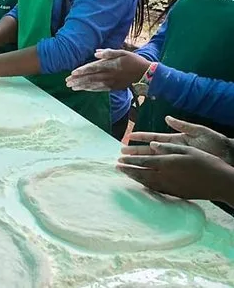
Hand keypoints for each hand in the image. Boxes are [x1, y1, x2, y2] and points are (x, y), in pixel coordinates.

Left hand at [66, 49, 150, 91]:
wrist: (145, 74)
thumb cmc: (133, 60)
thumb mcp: (123, 52)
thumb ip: (109, 52)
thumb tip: (96, 52)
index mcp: (110, 65)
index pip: (93, 68)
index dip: (82, 70)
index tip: (72, 73)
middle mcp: (109, 75)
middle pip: (90, 77)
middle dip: (78, 80)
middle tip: (67, 82)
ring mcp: (110, 82)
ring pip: (93, 85)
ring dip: (81, 86)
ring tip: (71, 86)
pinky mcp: (112, 88)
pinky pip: (99, 89)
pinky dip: (90, 89)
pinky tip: (82, 89)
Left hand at [118, 141, 233, 201]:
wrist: (220, 183)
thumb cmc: (206, 162)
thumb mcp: (188, 150)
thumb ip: (168, 148)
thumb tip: (151, 145)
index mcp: (167, 163)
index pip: (143, 161)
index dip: (130, 160)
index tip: (119, 159)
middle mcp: (166, 176)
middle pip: (141, 173)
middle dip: (128, 170)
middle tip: (116, 167)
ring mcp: (170, 186)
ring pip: (147, 182)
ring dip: (134, 178)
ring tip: (125, 174)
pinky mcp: (175, 193)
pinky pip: (155, 189)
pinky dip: (145, 185)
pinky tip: (142, 183)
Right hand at [125, 116, 233, 164]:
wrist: (227, 155)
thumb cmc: (214, 142)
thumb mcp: (198, 131)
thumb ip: (182, 125)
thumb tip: (166, 118)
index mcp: (176, 141)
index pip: (154, 138)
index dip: (141, 137)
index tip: (128, 137)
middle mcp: (173, 151)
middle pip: (150, 151)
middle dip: (136, 151)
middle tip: (121, 153)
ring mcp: (176, 160)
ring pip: (154, 161)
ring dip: (140, 162)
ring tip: (127, 162)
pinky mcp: (181, 169)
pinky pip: (164, 170)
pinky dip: (153, 172)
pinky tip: (143, 174)